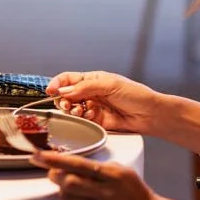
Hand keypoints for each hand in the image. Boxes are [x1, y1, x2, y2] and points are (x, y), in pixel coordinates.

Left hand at [35, 149, 168, 199]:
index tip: (38, 155)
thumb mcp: (122, 171)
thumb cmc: (135, 191)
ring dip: (62, 188)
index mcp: (113, 175)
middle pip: (69, 183)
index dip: (55, 159)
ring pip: (68, 196)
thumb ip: (98, 167)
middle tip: (52, 171)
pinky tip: (76, 196)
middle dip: (55, 175)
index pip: (79, 164)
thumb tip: (70, 165)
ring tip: (66, 184)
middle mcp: (105, 192)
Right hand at [46, 70, 163, 134]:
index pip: (68, 79)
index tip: (50, 91)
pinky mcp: (96, 120)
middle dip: (64, 99)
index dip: (57, 84)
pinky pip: (81, 119)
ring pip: (72, 108)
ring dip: (72, 110)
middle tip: (67, 105)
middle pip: (67, 95)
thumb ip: (85, 87)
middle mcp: (90, 92)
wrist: (150, 114)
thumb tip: (64, 91)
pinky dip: (82, 118)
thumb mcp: (109, 84)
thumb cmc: (135, 95)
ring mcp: (93, 106)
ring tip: (80, 111)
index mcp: (93, 79)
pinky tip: (89, 116)